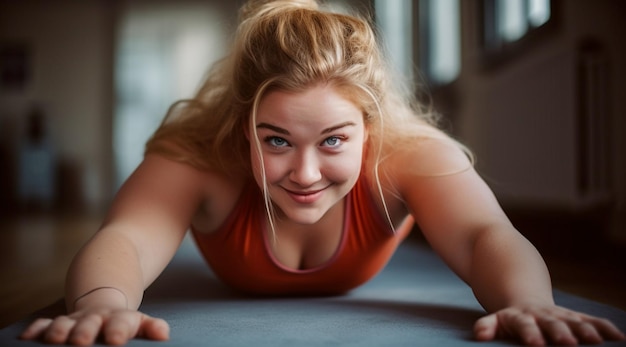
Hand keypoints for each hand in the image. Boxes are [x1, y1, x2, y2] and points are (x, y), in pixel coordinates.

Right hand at [20, 308, 168, 345]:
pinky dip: (37, 330)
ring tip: (55, 339)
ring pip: (65, 323)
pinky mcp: (60, 323)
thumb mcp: (139, 322)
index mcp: (119, 319)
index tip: (116, 338)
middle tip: (80, 341)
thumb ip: (151, 327)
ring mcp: (76, 320)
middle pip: (90, 324)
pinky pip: (45, 325)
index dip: (119, 328)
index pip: (122, 322)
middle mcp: (96, 319)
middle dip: (85, 331)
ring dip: (59, 330)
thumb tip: (163, 334)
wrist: (104, 295)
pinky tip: (28, 338)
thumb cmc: (124, 320)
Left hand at [473, 304, 624, 345]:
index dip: (530, 334)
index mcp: (520, 318)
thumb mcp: (495, 319)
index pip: (525, 326)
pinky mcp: (576, 318)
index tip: (536, 344)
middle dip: (561, 333)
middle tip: (568, 343)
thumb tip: (480, 335)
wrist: (525, 297)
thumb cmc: (510, 319)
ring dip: (586, 331)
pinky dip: (604, 329)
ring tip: (596, 341)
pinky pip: (592, 321)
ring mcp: (560, 316)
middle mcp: (542, 316)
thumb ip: (487, 326)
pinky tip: (619, 338)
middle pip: (552, 324)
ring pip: (575, 322)